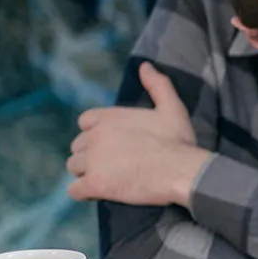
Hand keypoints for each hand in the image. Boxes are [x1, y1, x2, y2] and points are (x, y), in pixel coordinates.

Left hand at [66, 61, 210, 206]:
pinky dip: (84, 192)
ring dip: (87, 173)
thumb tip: (145, 66)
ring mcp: (92, 161)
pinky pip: (74, 190)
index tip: (114, 144)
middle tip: (115, 165)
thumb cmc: (178, 141)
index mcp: (108, 117)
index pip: (85, 122)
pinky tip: (100, 192)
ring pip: (74, 167)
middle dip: (91, 155)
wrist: (183, 171)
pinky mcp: (94, 184)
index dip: (96, 134)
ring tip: (110, 179)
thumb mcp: (172, 108)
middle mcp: (94, 137)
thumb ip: (157, 85)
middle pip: (78, 147)